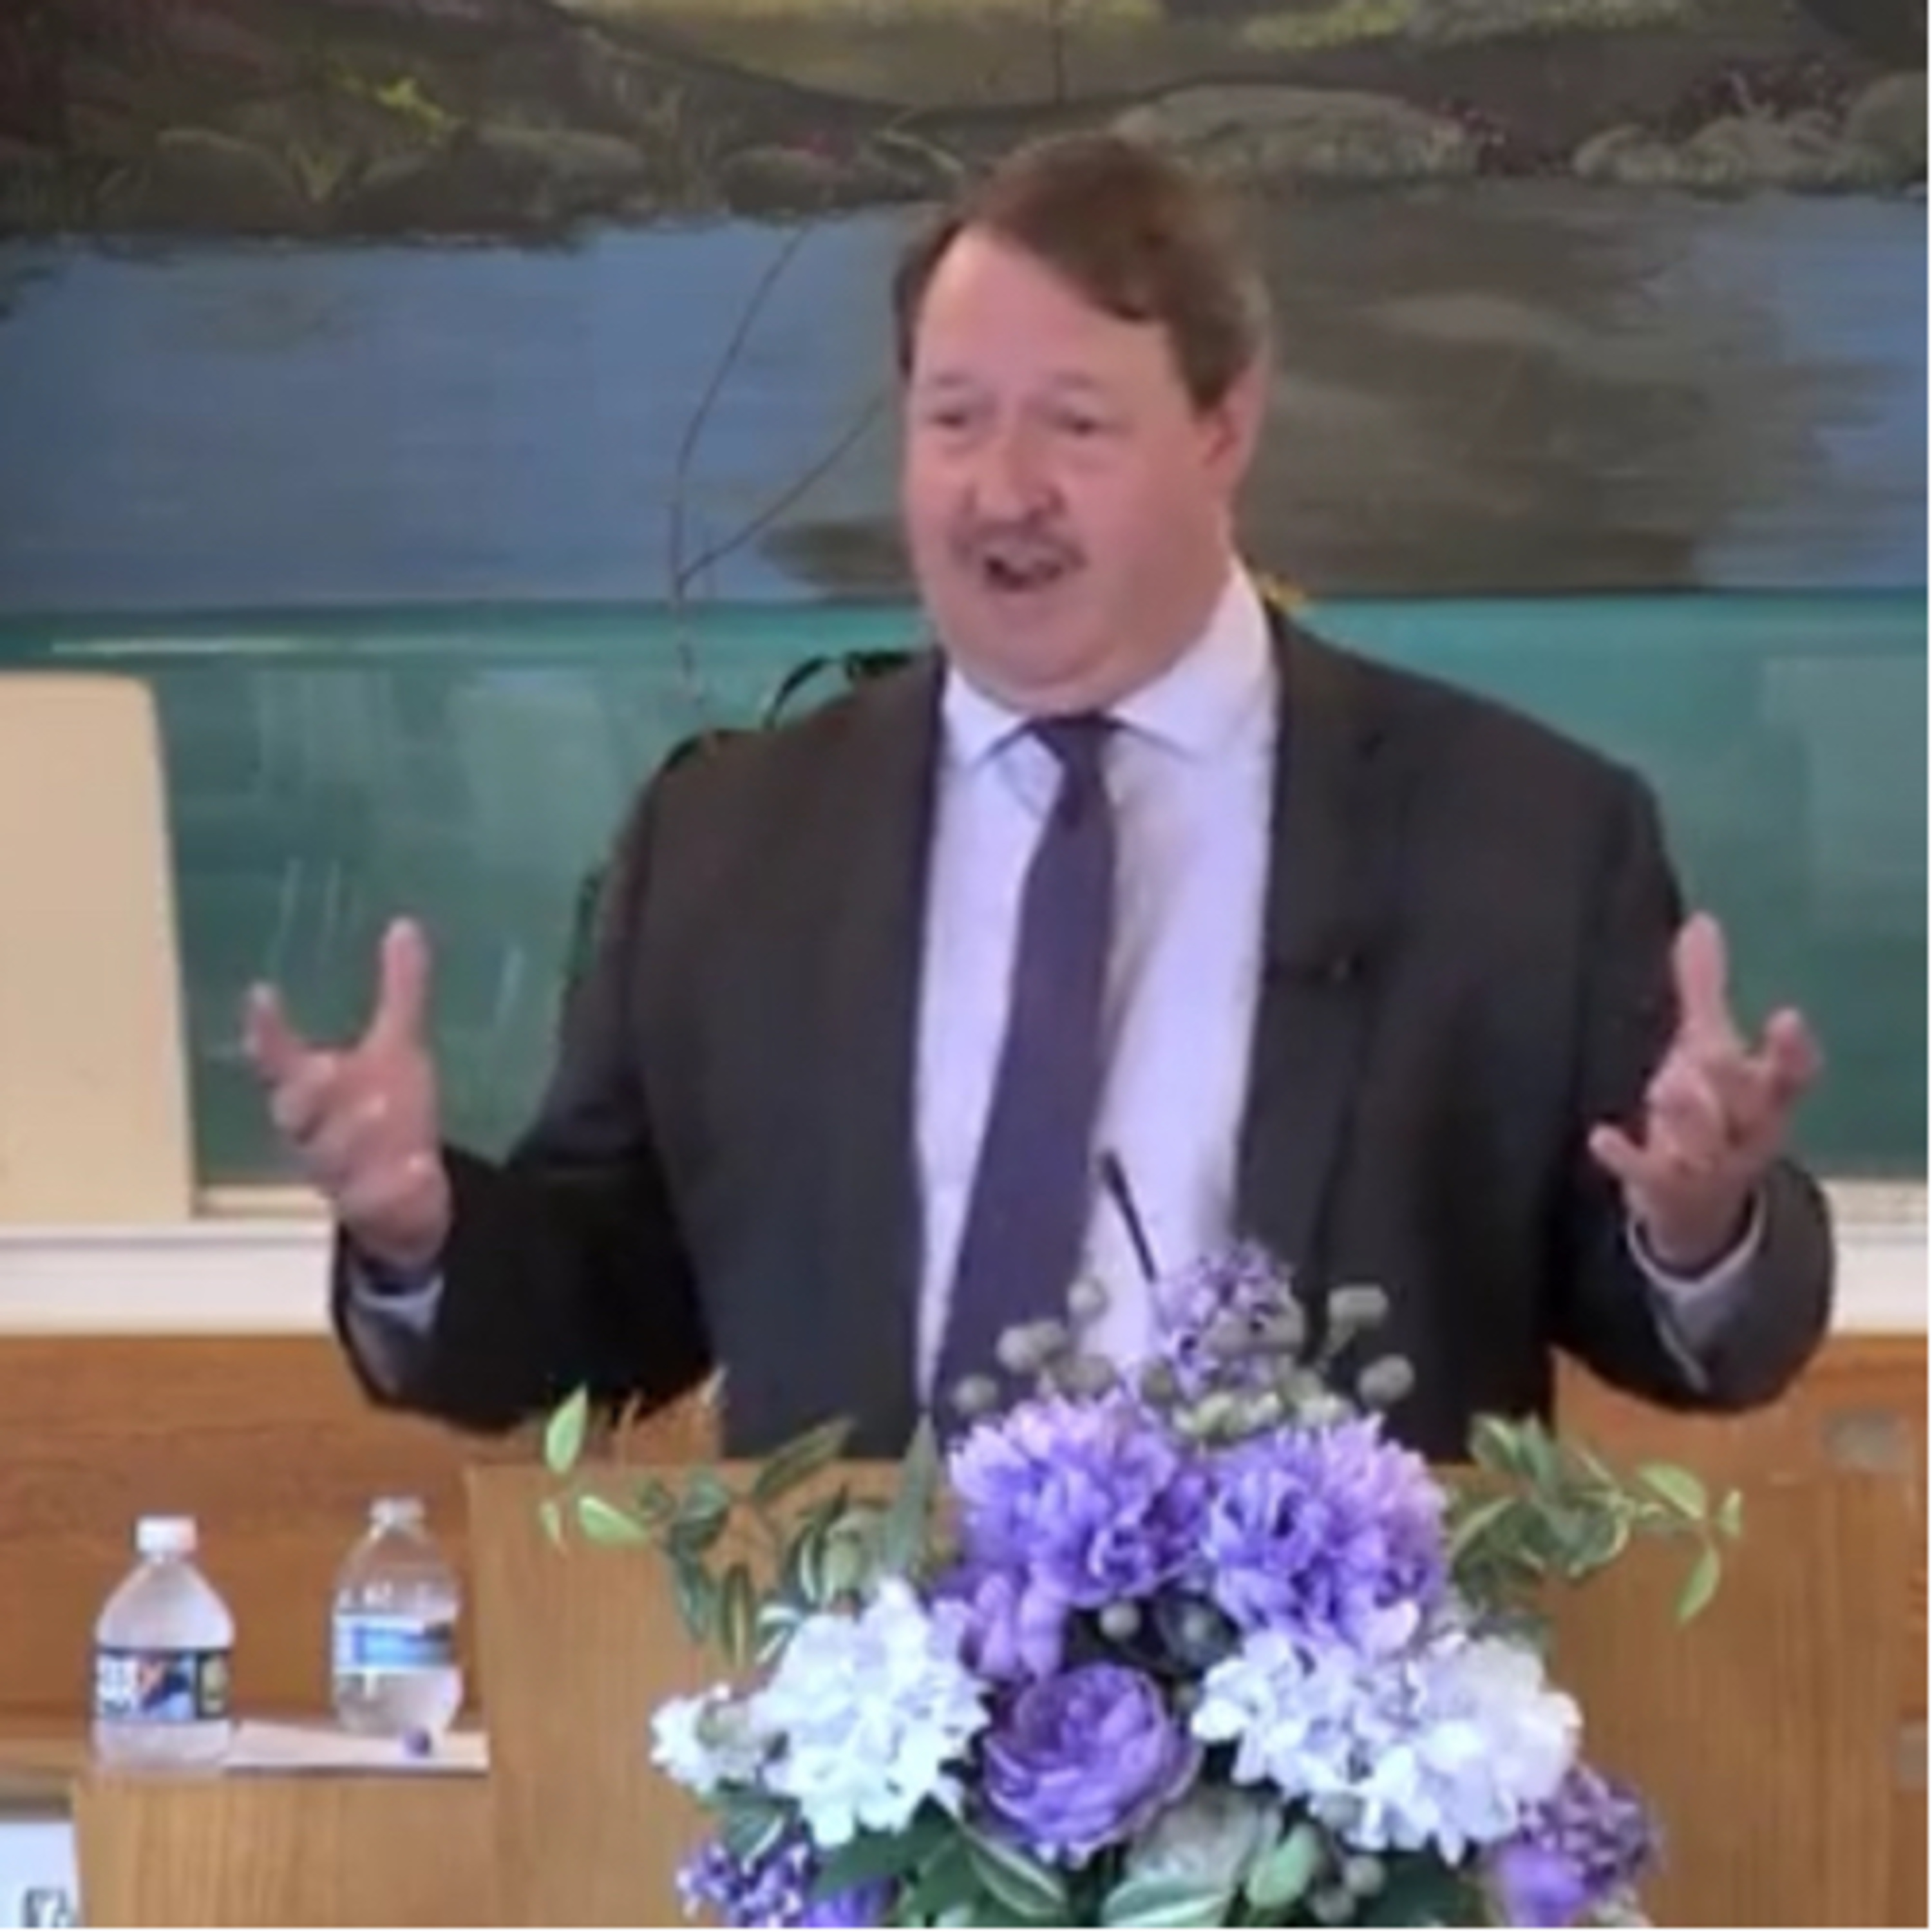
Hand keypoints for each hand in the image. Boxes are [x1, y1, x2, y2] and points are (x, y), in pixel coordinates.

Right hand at [242, 918, 450, 1272]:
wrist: (401, 1201)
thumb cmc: (387, 1112)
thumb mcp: (397, 1049)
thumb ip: (399, 991)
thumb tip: (406, 924)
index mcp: (314, 1090)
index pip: (278, 1058)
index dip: (267, 1031)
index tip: (262, 994)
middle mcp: (318, 1131)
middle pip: (297, 1111)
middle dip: (309, 1090)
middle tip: (325, 1067)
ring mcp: (343, 1174)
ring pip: (333, 1158)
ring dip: (353, 1133)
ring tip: (381, 1107)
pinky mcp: (375, 1209)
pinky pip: (380, 1201)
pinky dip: (400, 1184)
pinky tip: (421, 1168)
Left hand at [1588, 912, 1821, 1273]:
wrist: (1699, 1206)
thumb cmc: (1711, 1108)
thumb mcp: (1708, 1047)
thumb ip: (1704, 989)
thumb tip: (1700, 920)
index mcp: (1766, 1096)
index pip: (1792, 1074)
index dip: (1793, 1050)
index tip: (1787, 1018)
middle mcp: (1746, 1131)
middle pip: (1748, 1105)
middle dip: (1731, 1079)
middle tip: (1710, 1051)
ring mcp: (1709, 1165)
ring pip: (1707, 1143)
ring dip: (1689, 1117)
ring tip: (1667, 1089)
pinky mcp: (1665, 1189)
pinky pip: (1647, 1174)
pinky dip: (1625, 1156)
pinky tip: (1600, 1137)